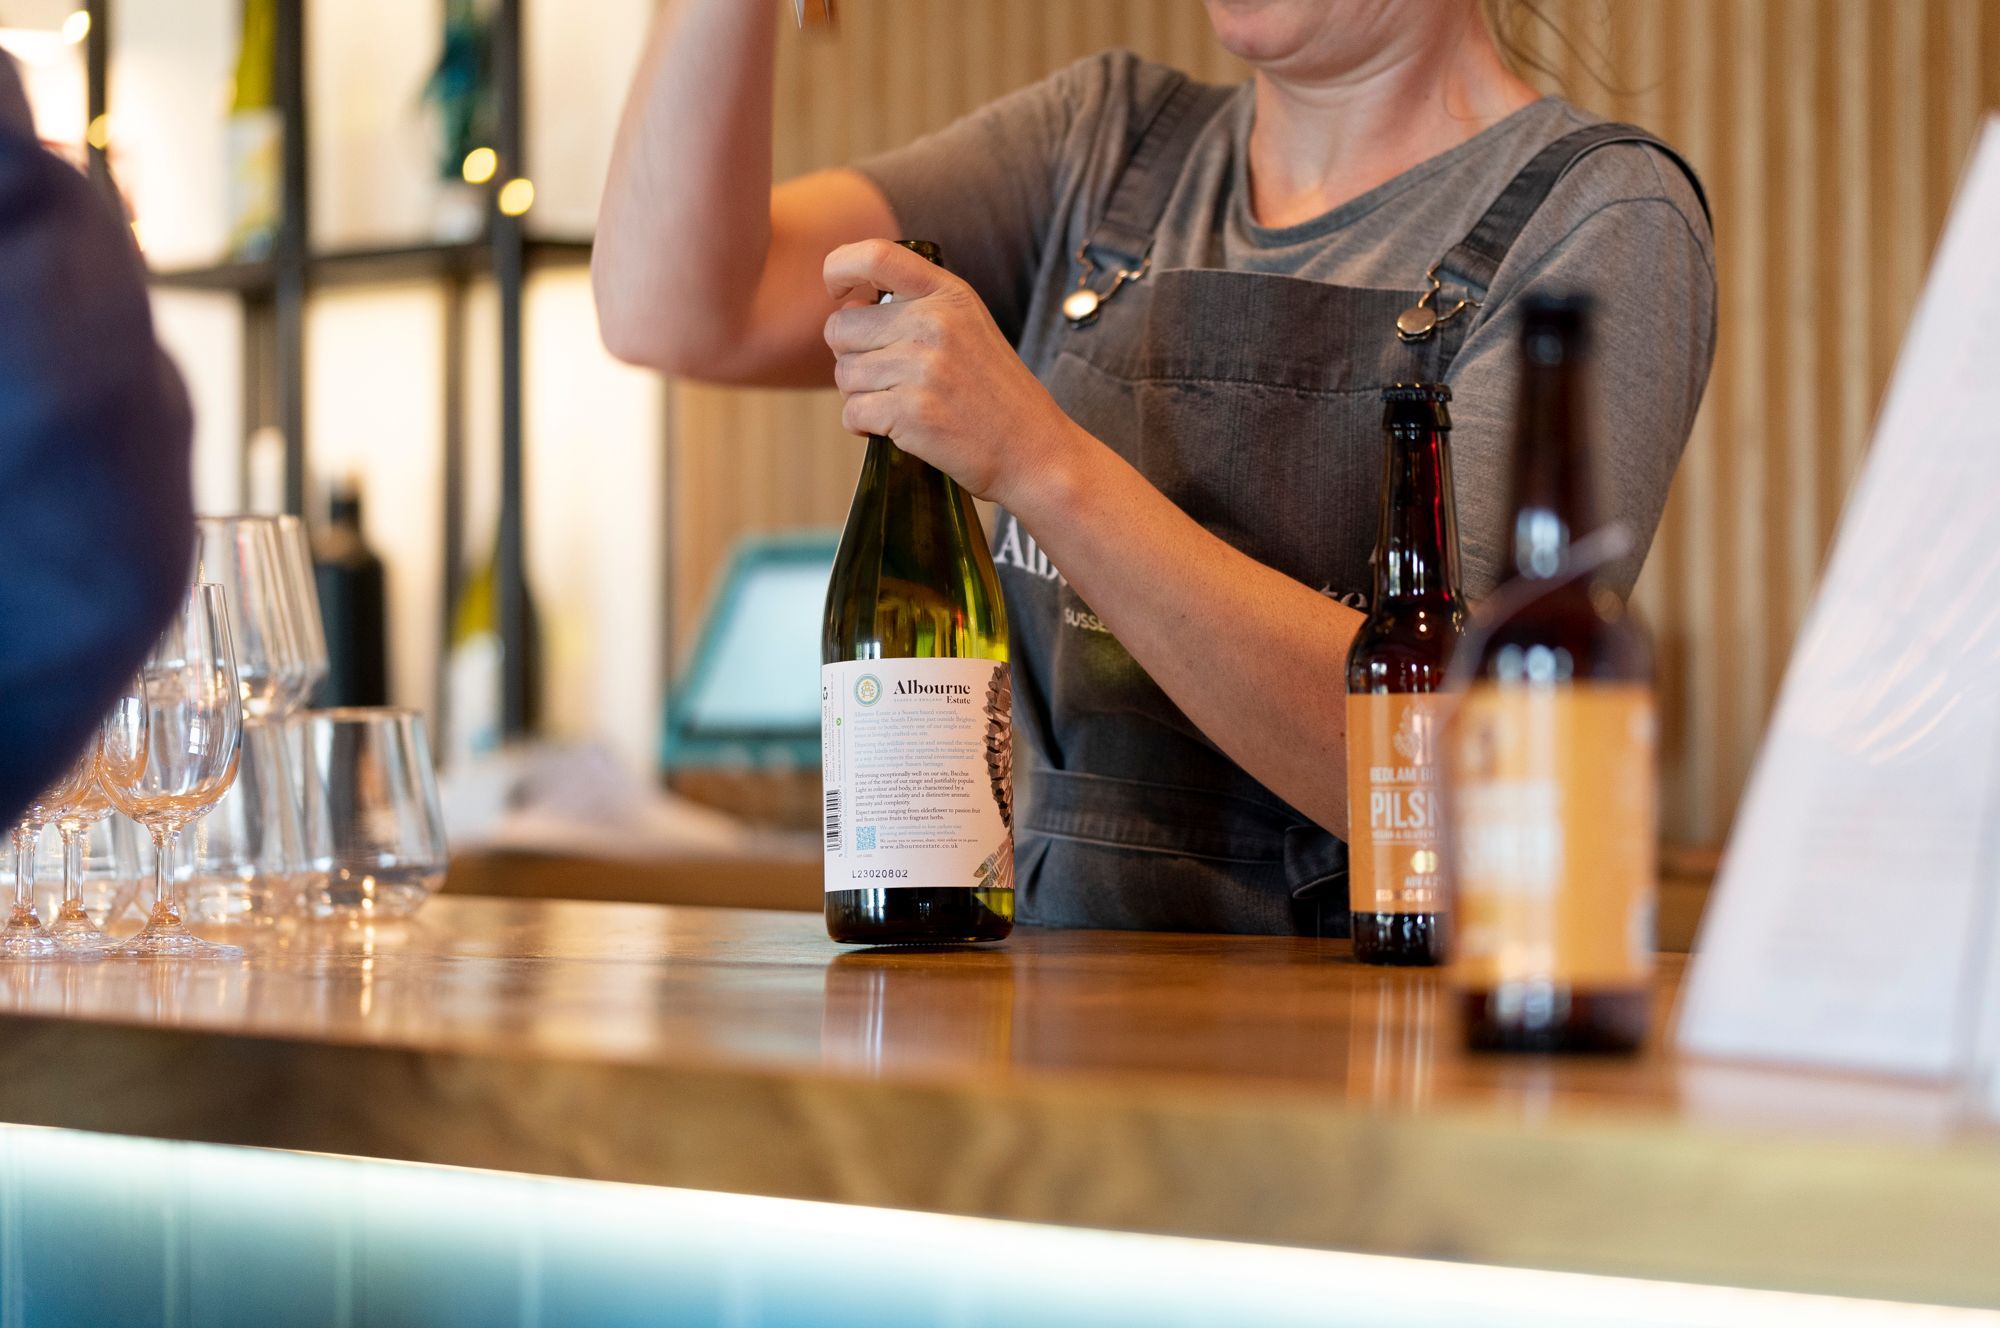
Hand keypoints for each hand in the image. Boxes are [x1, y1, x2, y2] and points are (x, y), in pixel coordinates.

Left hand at [822, 239, 1081, 509]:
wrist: (1034, 449)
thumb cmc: (994, 392)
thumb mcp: (968, 326)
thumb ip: (915, 307)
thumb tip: (847, 308)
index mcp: (947, 294)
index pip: (874, 257)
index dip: (839, 270)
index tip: (840, 293)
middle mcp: (933, 323)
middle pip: (841, 328)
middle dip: (850, 356)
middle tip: (884, 378)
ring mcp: (922, 368)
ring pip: (844, 375)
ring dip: (860, 396)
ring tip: (900, 404)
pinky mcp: (911, 412)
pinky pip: (852, 414)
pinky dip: (863, 426)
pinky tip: (896, 428)